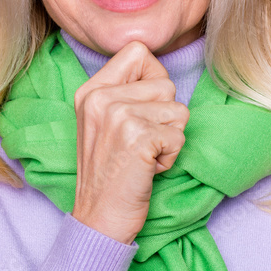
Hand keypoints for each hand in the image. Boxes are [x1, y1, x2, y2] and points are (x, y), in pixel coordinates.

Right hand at [69, 40, 189, 244]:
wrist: (98, 219)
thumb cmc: (110, 173)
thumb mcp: (103, 122)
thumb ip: (125, 93)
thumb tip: (161, 74)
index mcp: (90, 90)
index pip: (137, 51)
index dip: (153, 77)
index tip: (143, 109)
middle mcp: (100, 97)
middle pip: (165, 83)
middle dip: (164, 116)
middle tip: (140, 142)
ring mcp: (118, 115)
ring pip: (178, 110)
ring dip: (169, 138)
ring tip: (143, 156)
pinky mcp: (138, 136)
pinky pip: (179, 136)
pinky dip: (170, 157)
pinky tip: (147, 168)